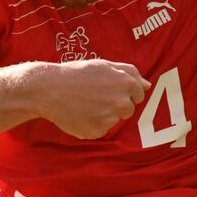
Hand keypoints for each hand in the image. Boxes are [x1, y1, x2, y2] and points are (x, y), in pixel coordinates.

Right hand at [33, 59, 150, 139]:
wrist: (49, 89)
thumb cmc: (76, 73)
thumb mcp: (104, 65)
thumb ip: (129, 72)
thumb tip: (147, 85)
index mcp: (127, 84)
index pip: (139, 94)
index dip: (124, 91)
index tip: (109, 90)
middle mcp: (122, 103)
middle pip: (128, 109)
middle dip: (116, 105)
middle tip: (95, 97)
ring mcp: (111, 119)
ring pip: (114, 120)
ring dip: (104, 115)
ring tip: (85, 103)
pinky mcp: (98, 132)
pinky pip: (100, 130)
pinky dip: (92, 124)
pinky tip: (79, 113)